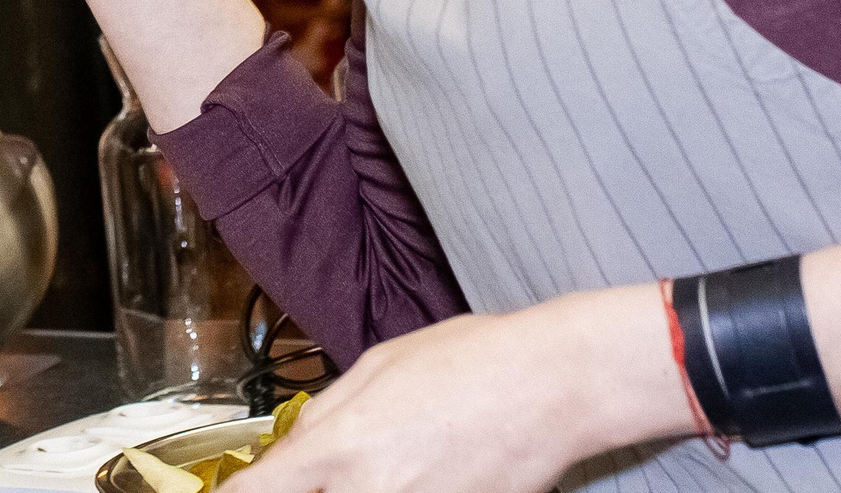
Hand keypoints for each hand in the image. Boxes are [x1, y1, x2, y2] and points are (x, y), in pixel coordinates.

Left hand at [234, 291, 683, 492]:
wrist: (551, 385)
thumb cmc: (470, 360)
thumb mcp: (378, 365)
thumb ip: (325, 413)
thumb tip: (290, 448)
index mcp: (339, 445)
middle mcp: (368, 491)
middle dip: (302, 490)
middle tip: (323, 469)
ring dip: (356, 487)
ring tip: (386, 461)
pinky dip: (400, 490)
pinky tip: (422, 470)